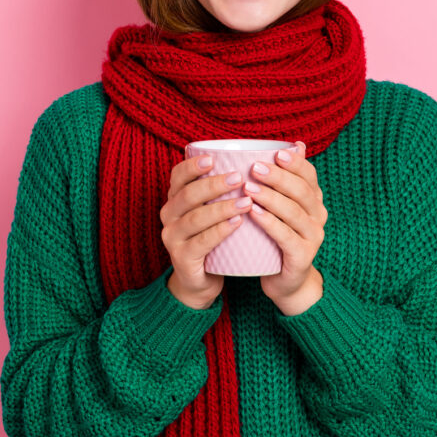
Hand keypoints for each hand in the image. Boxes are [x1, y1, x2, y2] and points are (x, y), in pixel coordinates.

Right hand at [159, 154, 253, 309]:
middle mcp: (168, 215)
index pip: (177, 176)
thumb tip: (268, 157)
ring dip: (221, 208)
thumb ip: (228, 187)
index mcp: (175, 199)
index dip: (192, 166)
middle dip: (213, 185)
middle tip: (239, 178)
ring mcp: (173, 238)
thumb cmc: (215, 236)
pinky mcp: (182, 258)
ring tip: (246, 202)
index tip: (213, 159)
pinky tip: (237, 223)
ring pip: (195, 218)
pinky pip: (200, 242)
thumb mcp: (216, 209)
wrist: (201, 279)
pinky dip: (219, 231)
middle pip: (187, 195)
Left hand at [245, 141, 327, 315]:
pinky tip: (253, 213)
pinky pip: (286, 236)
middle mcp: (318, 216)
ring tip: (249, 188)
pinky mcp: (302, 256)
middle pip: (301, 191)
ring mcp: (313, 237)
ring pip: (293, 212)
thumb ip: (283, 179)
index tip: (275, 153)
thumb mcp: (279, 207)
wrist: (284, 280)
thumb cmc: (276, 237)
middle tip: (255, 168)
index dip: (294, 163)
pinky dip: (269, 223)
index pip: (309, 175)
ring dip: (271, 198)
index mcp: (314, 200)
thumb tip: (295, 143)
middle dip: (278, 177)